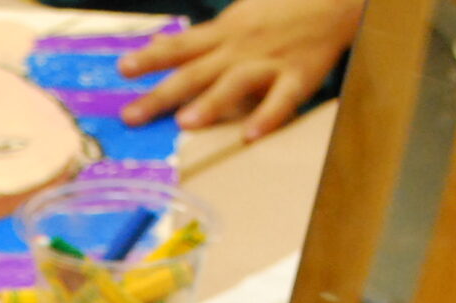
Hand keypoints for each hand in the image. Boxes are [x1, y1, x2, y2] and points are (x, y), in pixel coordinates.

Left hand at [118, 0, 362, 136]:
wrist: (332, 0)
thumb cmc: (277, 14)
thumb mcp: (234, 20)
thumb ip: (198, 39)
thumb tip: (157, 46)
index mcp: (224, 35)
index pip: (181, 46)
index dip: (151, 57)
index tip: (123, 70)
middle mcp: (240, 48)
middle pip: (196, 72)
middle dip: (162, 94)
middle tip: (132, 116)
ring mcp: (268, 62)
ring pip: (236, 82)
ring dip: (211, 102)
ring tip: (185, 123)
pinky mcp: (298, 76)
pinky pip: (282, 99)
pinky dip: (268, 117)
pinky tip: (251, 136)